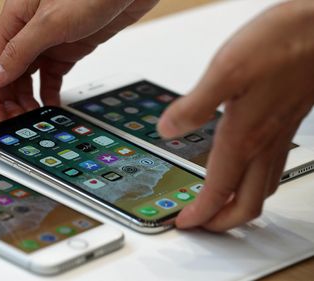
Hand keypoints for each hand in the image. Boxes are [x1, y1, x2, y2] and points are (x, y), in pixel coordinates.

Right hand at [0, 0, 157, 123]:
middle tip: (17, 128)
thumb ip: (20, 50)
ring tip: (33, 121)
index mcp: (15, 19)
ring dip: (29, 100)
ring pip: (30, 77)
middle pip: (9, 74)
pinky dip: (50, 92)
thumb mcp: (51, 22)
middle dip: (10, 103)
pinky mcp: (70, 47)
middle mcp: (29, 31)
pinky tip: (51, 107)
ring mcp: (50, 40)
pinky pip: (53, 75)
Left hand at [158, 0, 313, 231]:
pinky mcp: (286, 122)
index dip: (200, 213)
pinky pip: (271, 168)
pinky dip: (254, 182)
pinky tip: (243, 169)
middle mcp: (264, 143)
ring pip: (263, 188)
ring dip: (240, 205)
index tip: (184, 223)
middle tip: (202, 225)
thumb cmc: (283, 44)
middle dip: (222, 221)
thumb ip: (194, 106)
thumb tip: (167, 130)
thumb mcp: (226, 70)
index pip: (219, 190)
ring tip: (219, 206)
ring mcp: (279, 136)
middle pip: (247, 203)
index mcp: (244, 136)